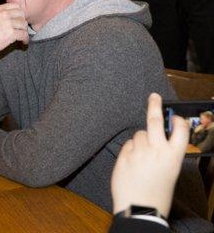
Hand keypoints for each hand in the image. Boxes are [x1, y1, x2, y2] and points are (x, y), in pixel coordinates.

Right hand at [0, 3, 28, 60]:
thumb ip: (0, 15)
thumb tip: (12, 17)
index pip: (16, 6)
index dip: (20, 14)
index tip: (20, 20)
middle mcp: (4, 14)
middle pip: (22, 15)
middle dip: (23, 23)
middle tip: (21, 29)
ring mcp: (8, 24)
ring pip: (24, 25)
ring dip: (24, 32)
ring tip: (22, 37)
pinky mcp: (11, 34)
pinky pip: (24, 35)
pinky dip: (25, 39)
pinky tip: (23, 42)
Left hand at [111, 93, 188, 217]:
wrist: (139, 208)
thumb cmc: (157, 193)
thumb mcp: (170, 172)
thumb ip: (165, 154)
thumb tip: (158, 139)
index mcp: (173, 156)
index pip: (180, 130)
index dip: (179, 122)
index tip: (176, 118)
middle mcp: (156, 150)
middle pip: (155, 120)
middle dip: (155, 105)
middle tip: (153, 96)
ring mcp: (139, 151)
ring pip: (139, 134)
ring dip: (140, 140)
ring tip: (142, 159)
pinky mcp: (124, 154)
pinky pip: (128, 144)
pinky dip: (131, 150)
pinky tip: (133, 163)